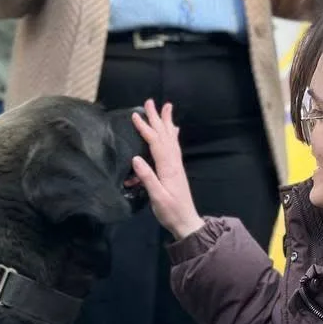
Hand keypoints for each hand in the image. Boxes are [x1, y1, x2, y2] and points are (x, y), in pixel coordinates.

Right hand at [130, 100, 203, 241]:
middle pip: (165, 136)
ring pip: (171, 139)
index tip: (135, 116)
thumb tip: (136, 159)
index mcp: (168, 168)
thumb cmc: (171, 212)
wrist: (186, 221)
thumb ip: (148, 178)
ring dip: (167, 122)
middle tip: (150, 102)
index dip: (145, 129)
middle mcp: (174, 163)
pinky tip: (174, 130)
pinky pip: (174, 147)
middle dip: (157, 118)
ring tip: (166, 107)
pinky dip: (173, 135)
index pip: (156, 143)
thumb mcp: (157, 197)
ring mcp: (176, 165)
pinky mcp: (176, 170)